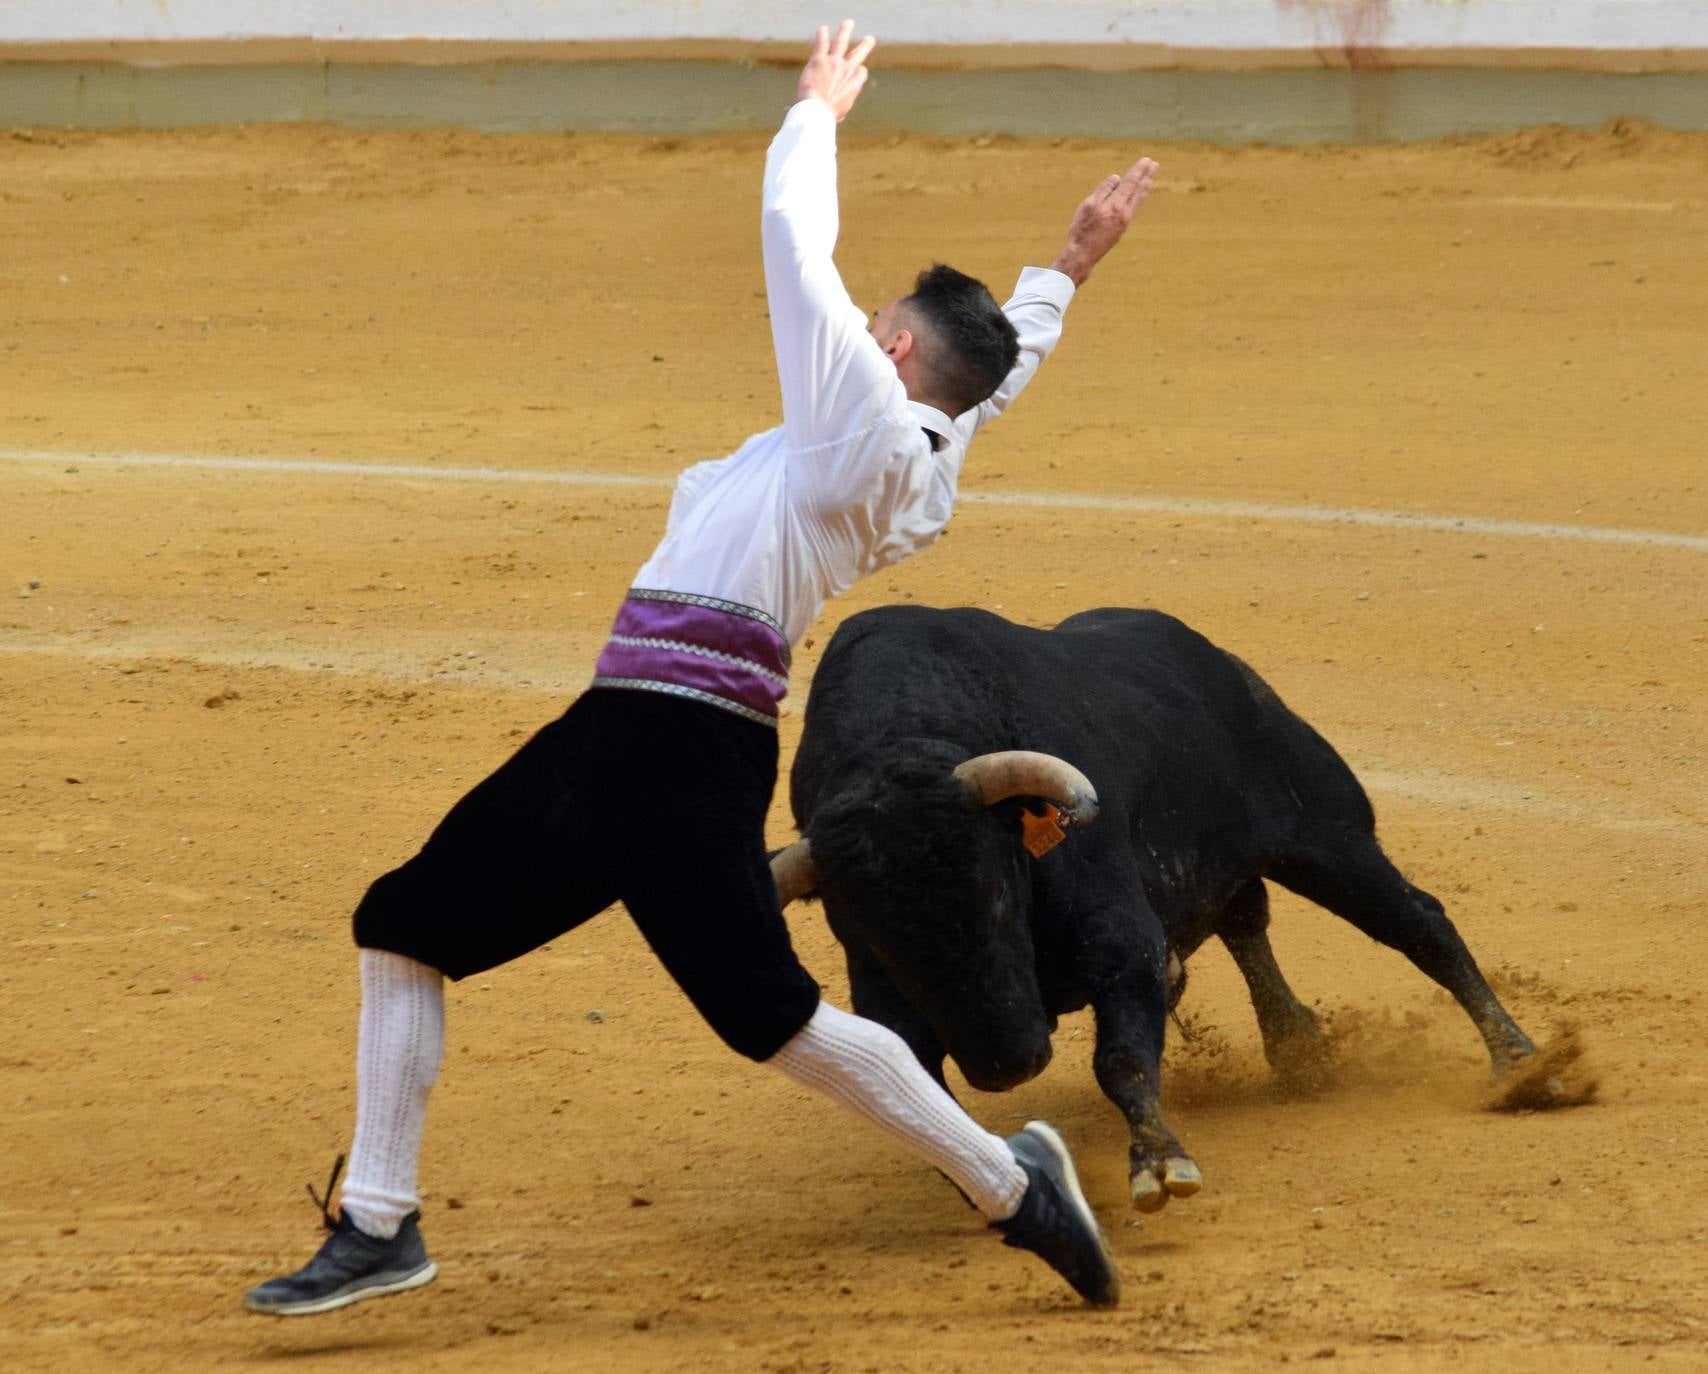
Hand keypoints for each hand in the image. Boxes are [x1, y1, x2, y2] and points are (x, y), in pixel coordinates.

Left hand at [796, 20, 875, 121]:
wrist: (816, 112)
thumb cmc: (826, 117)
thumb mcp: (840, 114)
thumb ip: (841, 106)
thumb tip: (838, 112)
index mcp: (854, 86)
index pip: (861, 72)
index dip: (859, 71)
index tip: (858, 70)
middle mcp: (847, 71)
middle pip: (858, 54)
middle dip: (864, 46)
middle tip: (869, 39)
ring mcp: (833, 63)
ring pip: (841, 42)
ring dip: (845, 30)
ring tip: (848, 23)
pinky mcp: (819, 60)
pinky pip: (822, 43)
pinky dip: (822, 35)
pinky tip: (822, 29)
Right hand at [1050, 157, 1159, 287]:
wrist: (1083, 254)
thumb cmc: (1082, 229)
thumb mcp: (1089, 205)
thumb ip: (1104, 190)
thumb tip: (1117, 178)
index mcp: (1116, 204)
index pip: (1130, 183)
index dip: (1138, 170)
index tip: (1146, 161)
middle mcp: (1125, 212)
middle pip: (1138, 190)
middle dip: (1146, 176)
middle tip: (1154, 165)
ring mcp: (1125, 221)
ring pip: (1138, 200)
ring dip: (1145, 187)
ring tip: (1150, 178)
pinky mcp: (1122, 228)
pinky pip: (1134, 208)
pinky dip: (1139, 199)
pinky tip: (1138, 196)